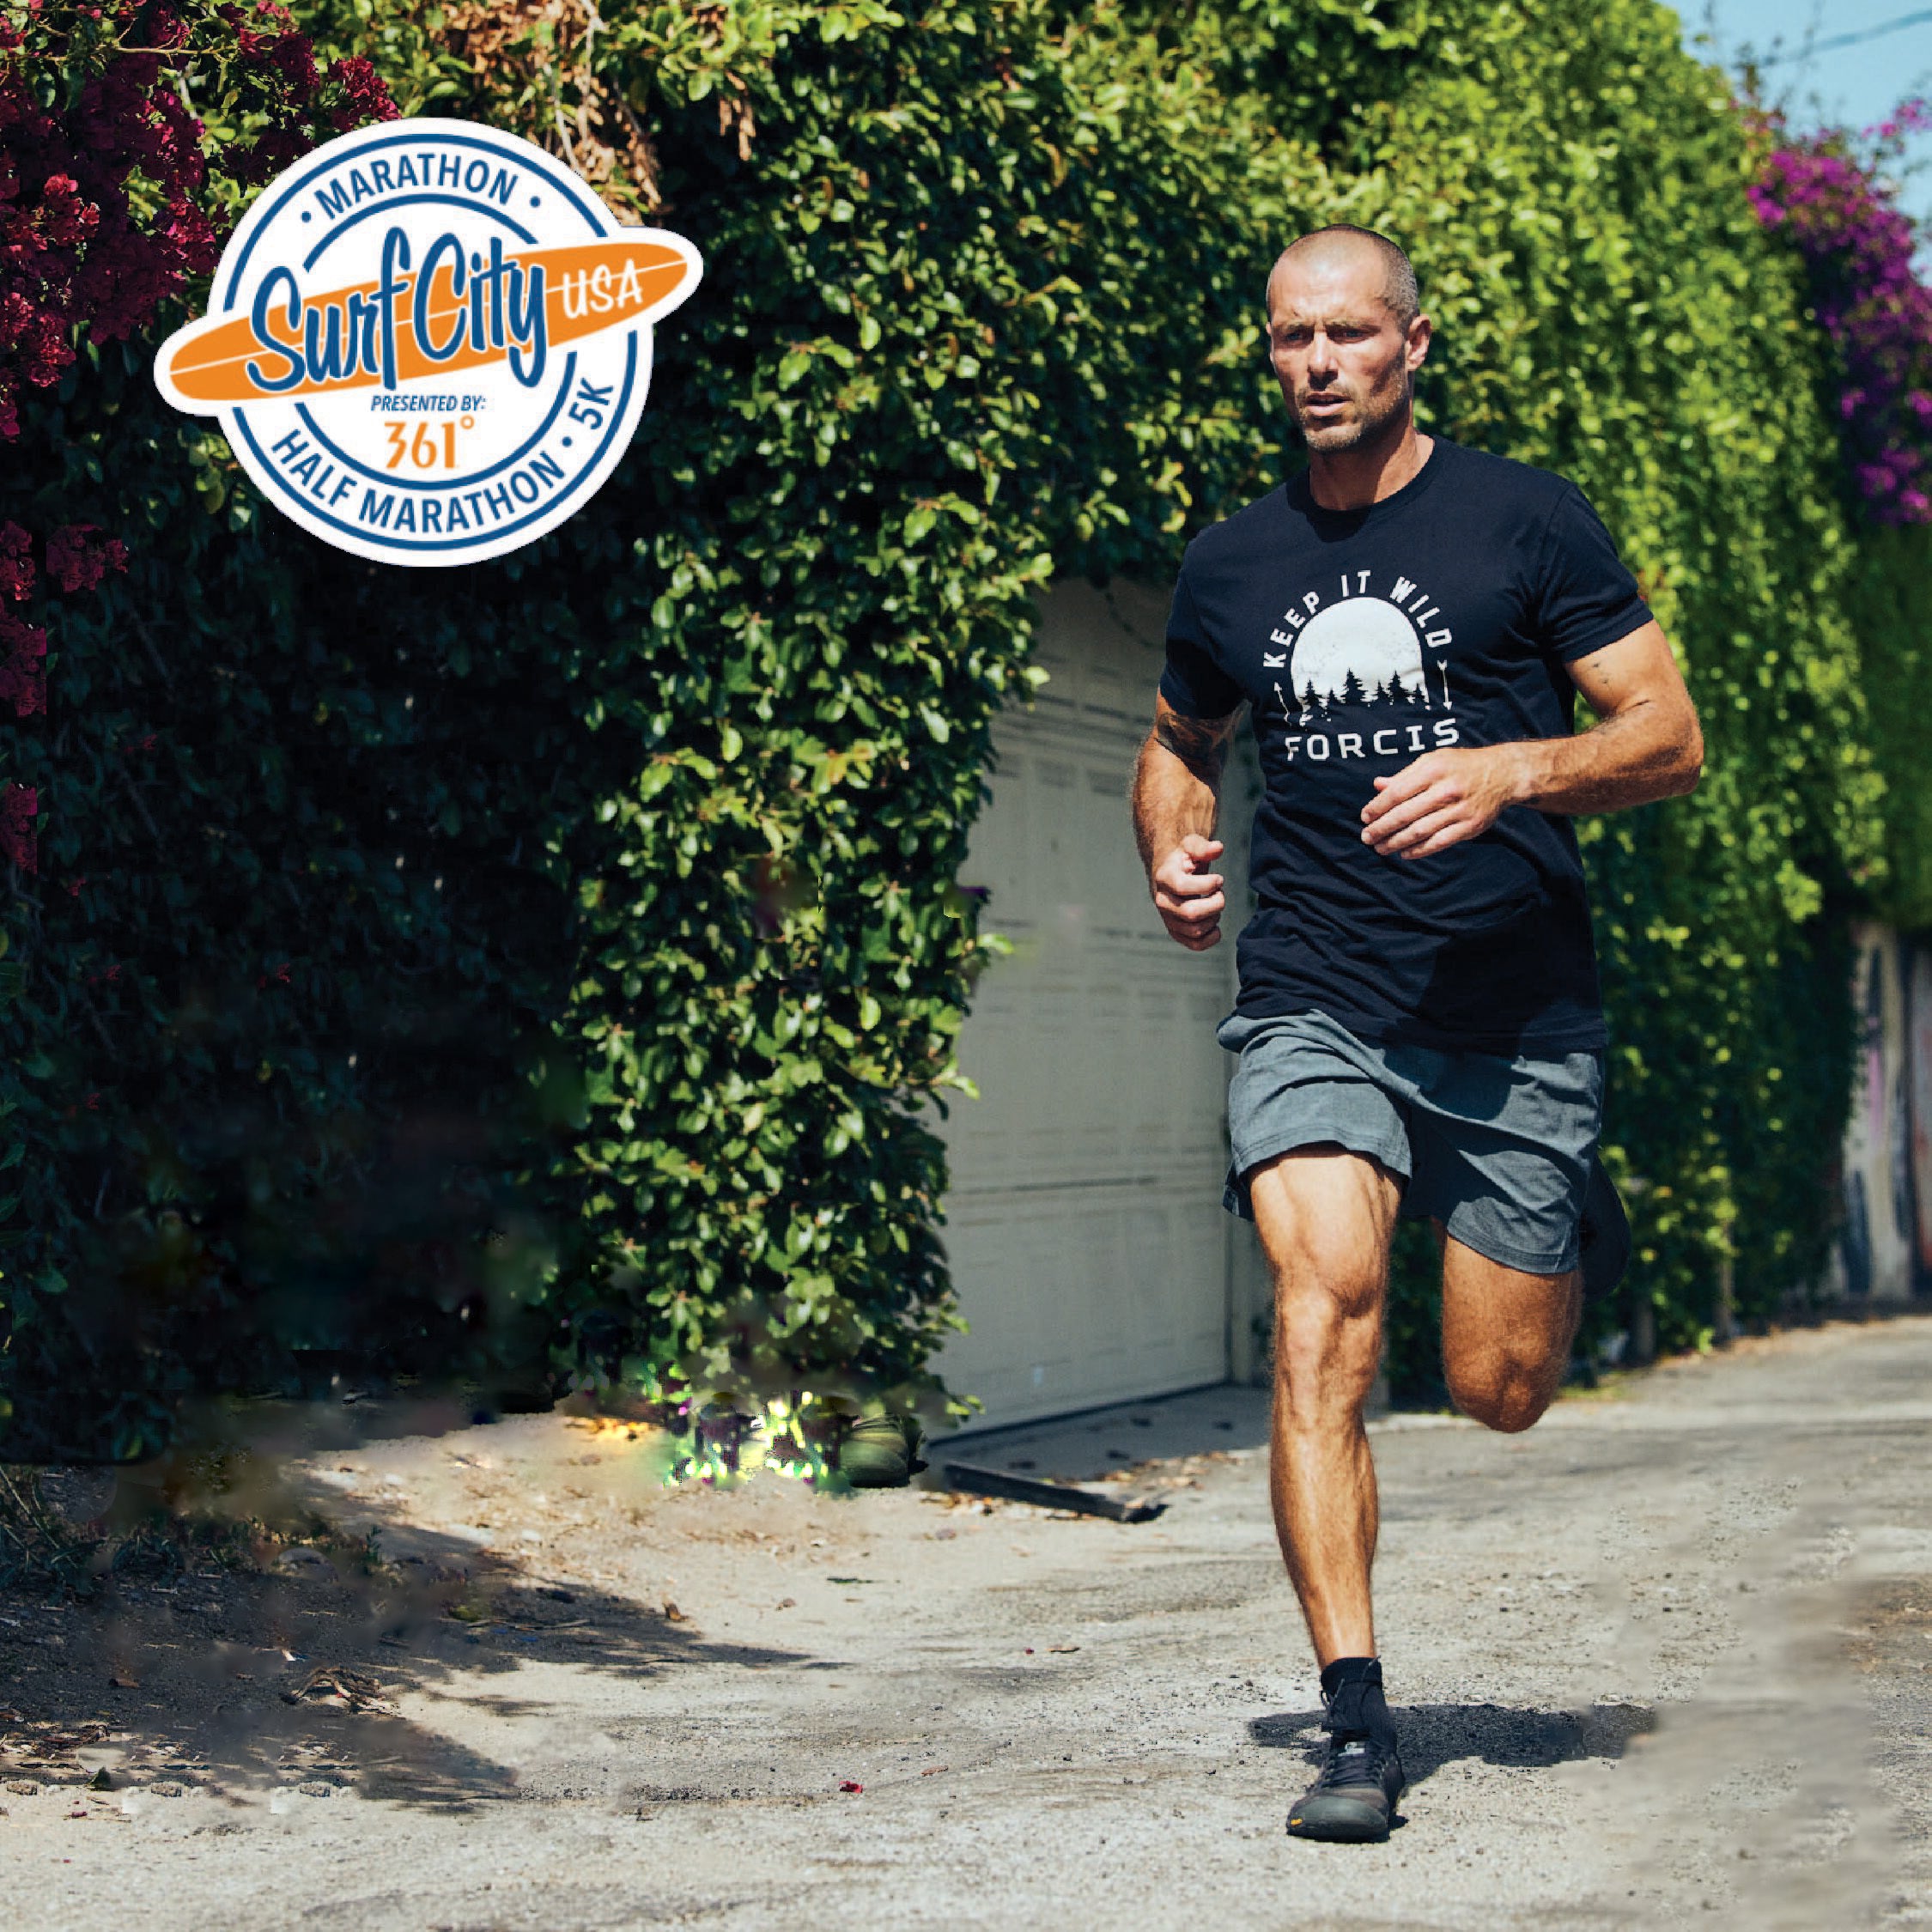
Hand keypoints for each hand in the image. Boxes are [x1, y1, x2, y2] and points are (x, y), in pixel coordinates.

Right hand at [1150, 834, 1225, 949]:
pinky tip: (1215, 924)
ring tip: (1215, 905)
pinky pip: (1195, 945)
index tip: (1219, 879)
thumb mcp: (1191, 846)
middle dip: (1215, 904)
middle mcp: (1162, 901)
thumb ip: (1204, 847)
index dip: (1207, 884)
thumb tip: (1218, 848)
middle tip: (1219, 894)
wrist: (1172, 875)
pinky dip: (1211, 937)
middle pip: (1191, 913)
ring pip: (1195, 930)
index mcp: (1164, 877)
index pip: (1183, 886)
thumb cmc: (1184, 859)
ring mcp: (1168, 919)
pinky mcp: (1176, 932)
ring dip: (1214, 918)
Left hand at [1360, 745, 1526, 859]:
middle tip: (1366, 837)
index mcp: (1433, 769)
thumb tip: (1378, 785)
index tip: (1365, 817)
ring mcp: (1459, 809)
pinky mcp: (1470, 826)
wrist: (1503, 774)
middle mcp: (1446, 789)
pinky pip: (1439, 842)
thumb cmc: (1461, 766)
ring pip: (1420, 831)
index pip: (1397, 792)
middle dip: (1381, 828)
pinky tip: (1404, 853)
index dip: (1378, 807)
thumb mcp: (1433, 760)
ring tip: (1380, 848)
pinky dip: (1419, 850)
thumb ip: (1405, 775)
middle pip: (1405, 814)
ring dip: (1396, 842)